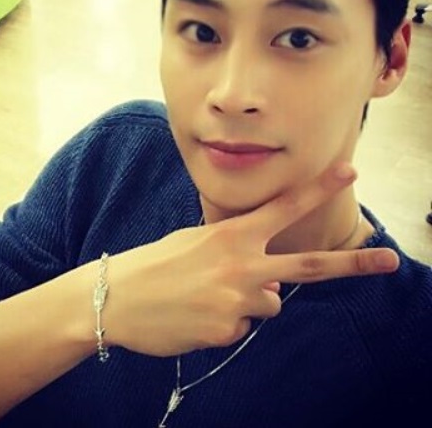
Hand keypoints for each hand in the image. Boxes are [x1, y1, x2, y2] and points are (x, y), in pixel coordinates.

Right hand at [102, 162, 398, 356]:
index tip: (349, 172)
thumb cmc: (155, 263)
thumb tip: (274, 289)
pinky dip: (225, 323)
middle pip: (307, 267)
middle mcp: (241, 267)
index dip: (318, 189)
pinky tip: (195, 315)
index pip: (283, 208)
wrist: (115, 298)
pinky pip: (240, 328)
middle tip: (390, 260)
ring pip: (269, 305)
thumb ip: (238, 256)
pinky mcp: (225, 332)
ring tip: (205, 296)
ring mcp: (235, 302)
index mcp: (231, 236)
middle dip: (352, 264)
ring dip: (248, 302)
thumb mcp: (195, 243)